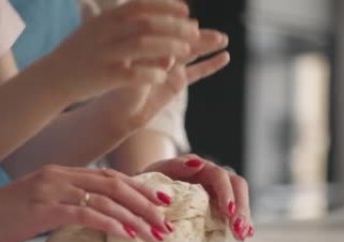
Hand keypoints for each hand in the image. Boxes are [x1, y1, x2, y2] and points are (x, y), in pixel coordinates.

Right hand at [0, 166, 176, 241]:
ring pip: (107, 197)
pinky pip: (87, 212)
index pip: (108, 177)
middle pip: (115, 183)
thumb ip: (61, 207)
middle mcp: (59, 176)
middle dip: (146, 201)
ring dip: (136, 216)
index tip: (159, 202)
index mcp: (59, 173)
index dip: (138, 188)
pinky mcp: (44, 207)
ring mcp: (52, 189)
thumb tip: (86, 219)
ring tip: (155, 232)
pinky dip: (111, 222)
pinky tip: (128, 234)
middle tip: (167, 219)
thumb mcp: (34, 208)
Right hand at [46, 0, 198, 100]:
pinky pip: (133, 73)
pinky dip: (151, 72)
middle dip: (174, 26)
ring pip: (142, 45)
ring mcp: (104, 54)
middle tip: (195, 32)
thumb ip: (122, 20)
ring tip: (187, 51)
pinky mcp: (103, 77)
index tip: (186, 10)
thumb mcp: (98, 29)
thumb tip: (152, 12)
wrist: (52, 78)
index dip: (166, 6)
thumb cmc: (81, 54)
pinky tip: (165, 75)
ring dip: (169, 46)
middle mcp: (105, 33)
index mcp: (106, 19)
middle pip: (147, 23)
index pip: (141, 5)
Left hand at [88, 28, 230, 131]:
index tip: (191, 24)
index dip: (178, 27)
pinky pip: (197, 72)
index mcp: (146, 43)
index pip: (165, 31)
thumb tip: (169, 58)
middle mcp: (160, 51)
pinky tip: (224, 57)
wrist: (120, 115)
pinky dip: (211, 65)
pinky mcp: (179, 81)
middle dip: (198, 34)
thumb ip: (149, 66)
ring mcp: (171, 65)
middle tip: (215, 33)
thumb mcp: (131, 77)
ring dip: (208, 45)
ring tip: (224, 38)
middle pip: (182, 38)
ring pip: (193, 52)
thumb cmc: (119, 93)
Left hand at [143, 155, 252, 241]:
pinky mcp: (219, 205)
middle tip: (238, 229)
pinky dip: (241, 223)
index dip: (226, 192)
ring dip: (244, 217)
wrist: (148, 190)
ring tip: (242, 235)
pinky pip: (235, 211)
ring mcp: (218, 190)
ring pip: (240, 198)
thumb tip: (197, 163)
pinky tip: (244, 235)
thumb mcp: (158, 170)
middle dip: (241, 207)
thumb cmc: (152, 180)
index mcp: (201, 166)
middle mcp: (214, 176)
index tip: (228, 211)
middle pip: (237, 186)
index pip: (220, 176)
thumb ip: (175, 165)